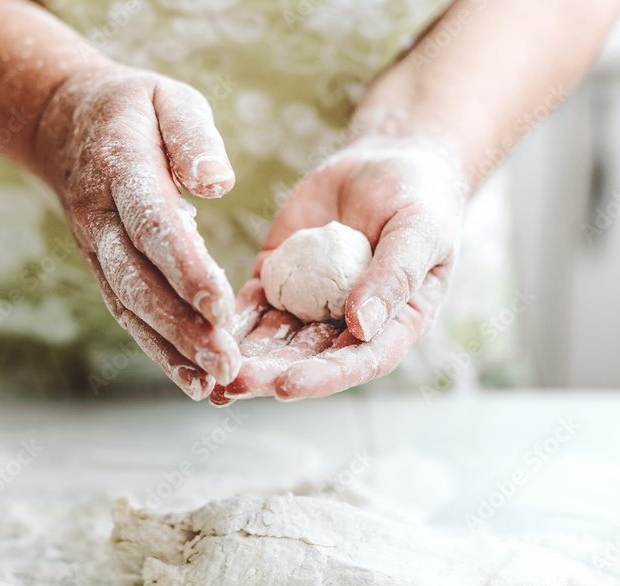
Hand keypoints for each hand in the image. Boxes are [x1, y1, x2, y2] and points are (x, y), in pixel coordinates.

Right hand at [35, 63, 240, 399]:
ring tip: (214, 385)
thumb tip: (219, 182)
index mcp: (121, 170)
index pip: (153, 225)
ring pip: (130, 308)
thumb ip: (193, 136)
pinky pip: (129, 315)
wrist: (65, 124)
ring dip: (171, 350)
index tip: (220, 304)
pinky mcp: (104, 271)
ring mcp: (96, 250)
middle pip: (138, 281)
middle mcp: (100, 220)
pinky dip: (159, 351)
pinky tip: (194, 382)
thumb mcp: (168, 98)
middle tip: (226, 364)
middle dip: (181, 326)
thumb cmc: (134, 109)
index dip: (185, 267)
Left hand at [211, 136, 465, 403]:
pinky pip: (251, 306)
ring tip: (207, 369)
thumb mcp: (420, 231)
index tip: (286, 388)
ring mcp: (311, 306)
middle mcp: (348, 327)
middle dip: (269, 374)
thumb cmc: (421, 200)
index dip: (323, 378)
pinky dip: (228, 321)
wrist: (387, 164)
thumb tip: (363, 326)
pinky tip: (198, 332)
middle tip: (232, 382)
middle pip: (307, 360)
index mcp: (393, 326)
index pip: (359, 362)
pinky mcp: (279, 281)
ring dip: (242, 357)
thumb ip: (395, 277)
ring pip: (274, 341)